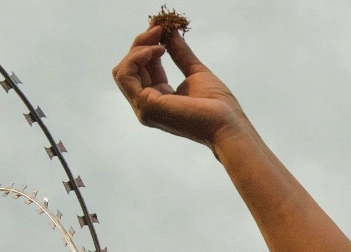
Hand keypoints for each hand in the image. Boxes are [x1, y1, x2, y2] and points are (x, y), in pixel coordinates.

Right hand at [112, 26, 246, 149]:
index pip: (142, 68)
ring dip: (137, 50)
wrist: (227, 123)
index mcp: (158, 97)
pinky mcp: (145, 106)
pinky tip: (155, 51)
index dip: (148, 46)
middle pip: (129, 68)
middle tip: (159, 29)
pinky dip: (135, 59)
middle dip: (141, 44)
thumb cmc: (218, 105)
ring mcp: (143, 108)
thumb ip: (180, 53)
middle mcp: (146, 104)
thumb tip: (170, 31)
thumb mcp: (195, 72)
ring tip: (160, 43)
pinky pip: (125, 76)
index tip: (160, 28)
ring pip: (123, 71)